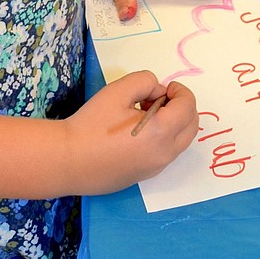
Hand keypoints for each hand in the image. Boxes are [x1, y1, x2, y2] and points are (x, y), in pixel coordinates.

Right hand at [64, 72, 198, 193]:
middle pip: (192, 127)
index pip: (188, 107)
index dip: (180, 91)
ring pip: (180, 142)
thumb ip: (145, 82)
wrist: (67, 160)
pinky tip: (134, 132)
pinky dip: (163, 138)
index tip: (164, 87)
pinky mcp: (144, 176)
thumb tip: (157, 93)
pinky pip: (165, 153)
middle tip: (158, 99)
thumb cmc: (91, 124)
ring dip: (173, 123)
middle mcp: (164, 154)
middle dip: (183, 107)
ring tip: (143, 114)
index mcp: (161, 132)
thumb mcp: (118, 90)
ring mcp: (155, 168)